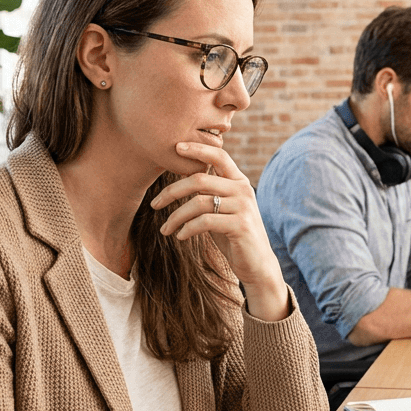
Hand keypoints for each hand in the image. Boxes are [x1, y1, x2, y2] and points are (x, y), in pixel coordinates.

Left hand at [150, 142, 287, 319]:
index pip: (219, 155)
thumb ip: (209, 192)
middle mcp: (243, 189)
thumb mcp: (222, 208)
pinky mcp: (240, 225)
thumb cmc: (233, 234)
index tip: (176, 147)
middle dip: (172, 191)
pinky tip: (180, 236)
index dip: (197, 149)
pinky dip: (187, 229)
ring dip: (175, 217)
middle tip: (154, 204)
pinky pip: (204, 221)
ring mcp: (243, 206)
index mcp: (238, 181)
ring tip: (165, 229)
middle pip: (200, 179)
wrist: (257, 263)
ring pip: (198, 202)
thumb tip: (180, 180)